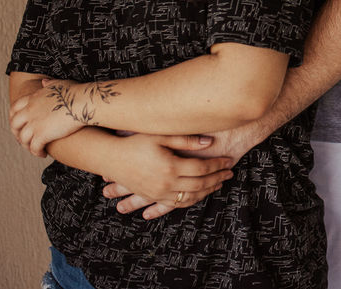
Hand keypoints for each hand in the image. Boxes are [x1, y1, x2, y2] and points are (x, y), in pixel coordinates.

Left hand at [9, 79, 86, 157]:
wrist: (84, 102)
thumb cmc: (77, 92)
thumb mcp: (61, 84)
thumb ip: (49, 84)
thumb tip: (43, 82)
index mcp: (33, 98)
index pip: (15, 108)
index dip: (14, 117)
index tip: (19, 124)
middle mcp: (30, 110)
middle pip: (14, 124)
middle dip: (16, 133)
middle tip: (22, 140)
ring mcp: (34, 123)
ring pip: (23, 139)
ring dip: (26, 146)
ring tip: (34, 149)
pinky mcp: (42, 135)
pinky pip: (34, 147)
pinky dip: (36, 152)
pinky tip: (43, 154)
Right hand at [99, 134, 233, 219]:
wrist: (110, 157)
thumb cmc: (135, 142)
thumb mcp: (161, 136)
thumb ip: (186, 139)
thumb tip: (210, 142)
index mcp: (170, 167)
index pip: (201, 168)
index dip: (217, 165)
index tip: (228, 160)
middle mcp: (166, 183)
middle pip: (199, 185)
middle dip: (217, 179)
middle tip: (230, 173)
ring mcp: (158, 193)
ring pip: (189, 198)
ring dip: (206, 192)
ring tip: (219, 184)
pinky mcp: (153, 197)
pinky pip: (176, 204)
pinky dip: (190, 201)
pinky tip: (199, 194)